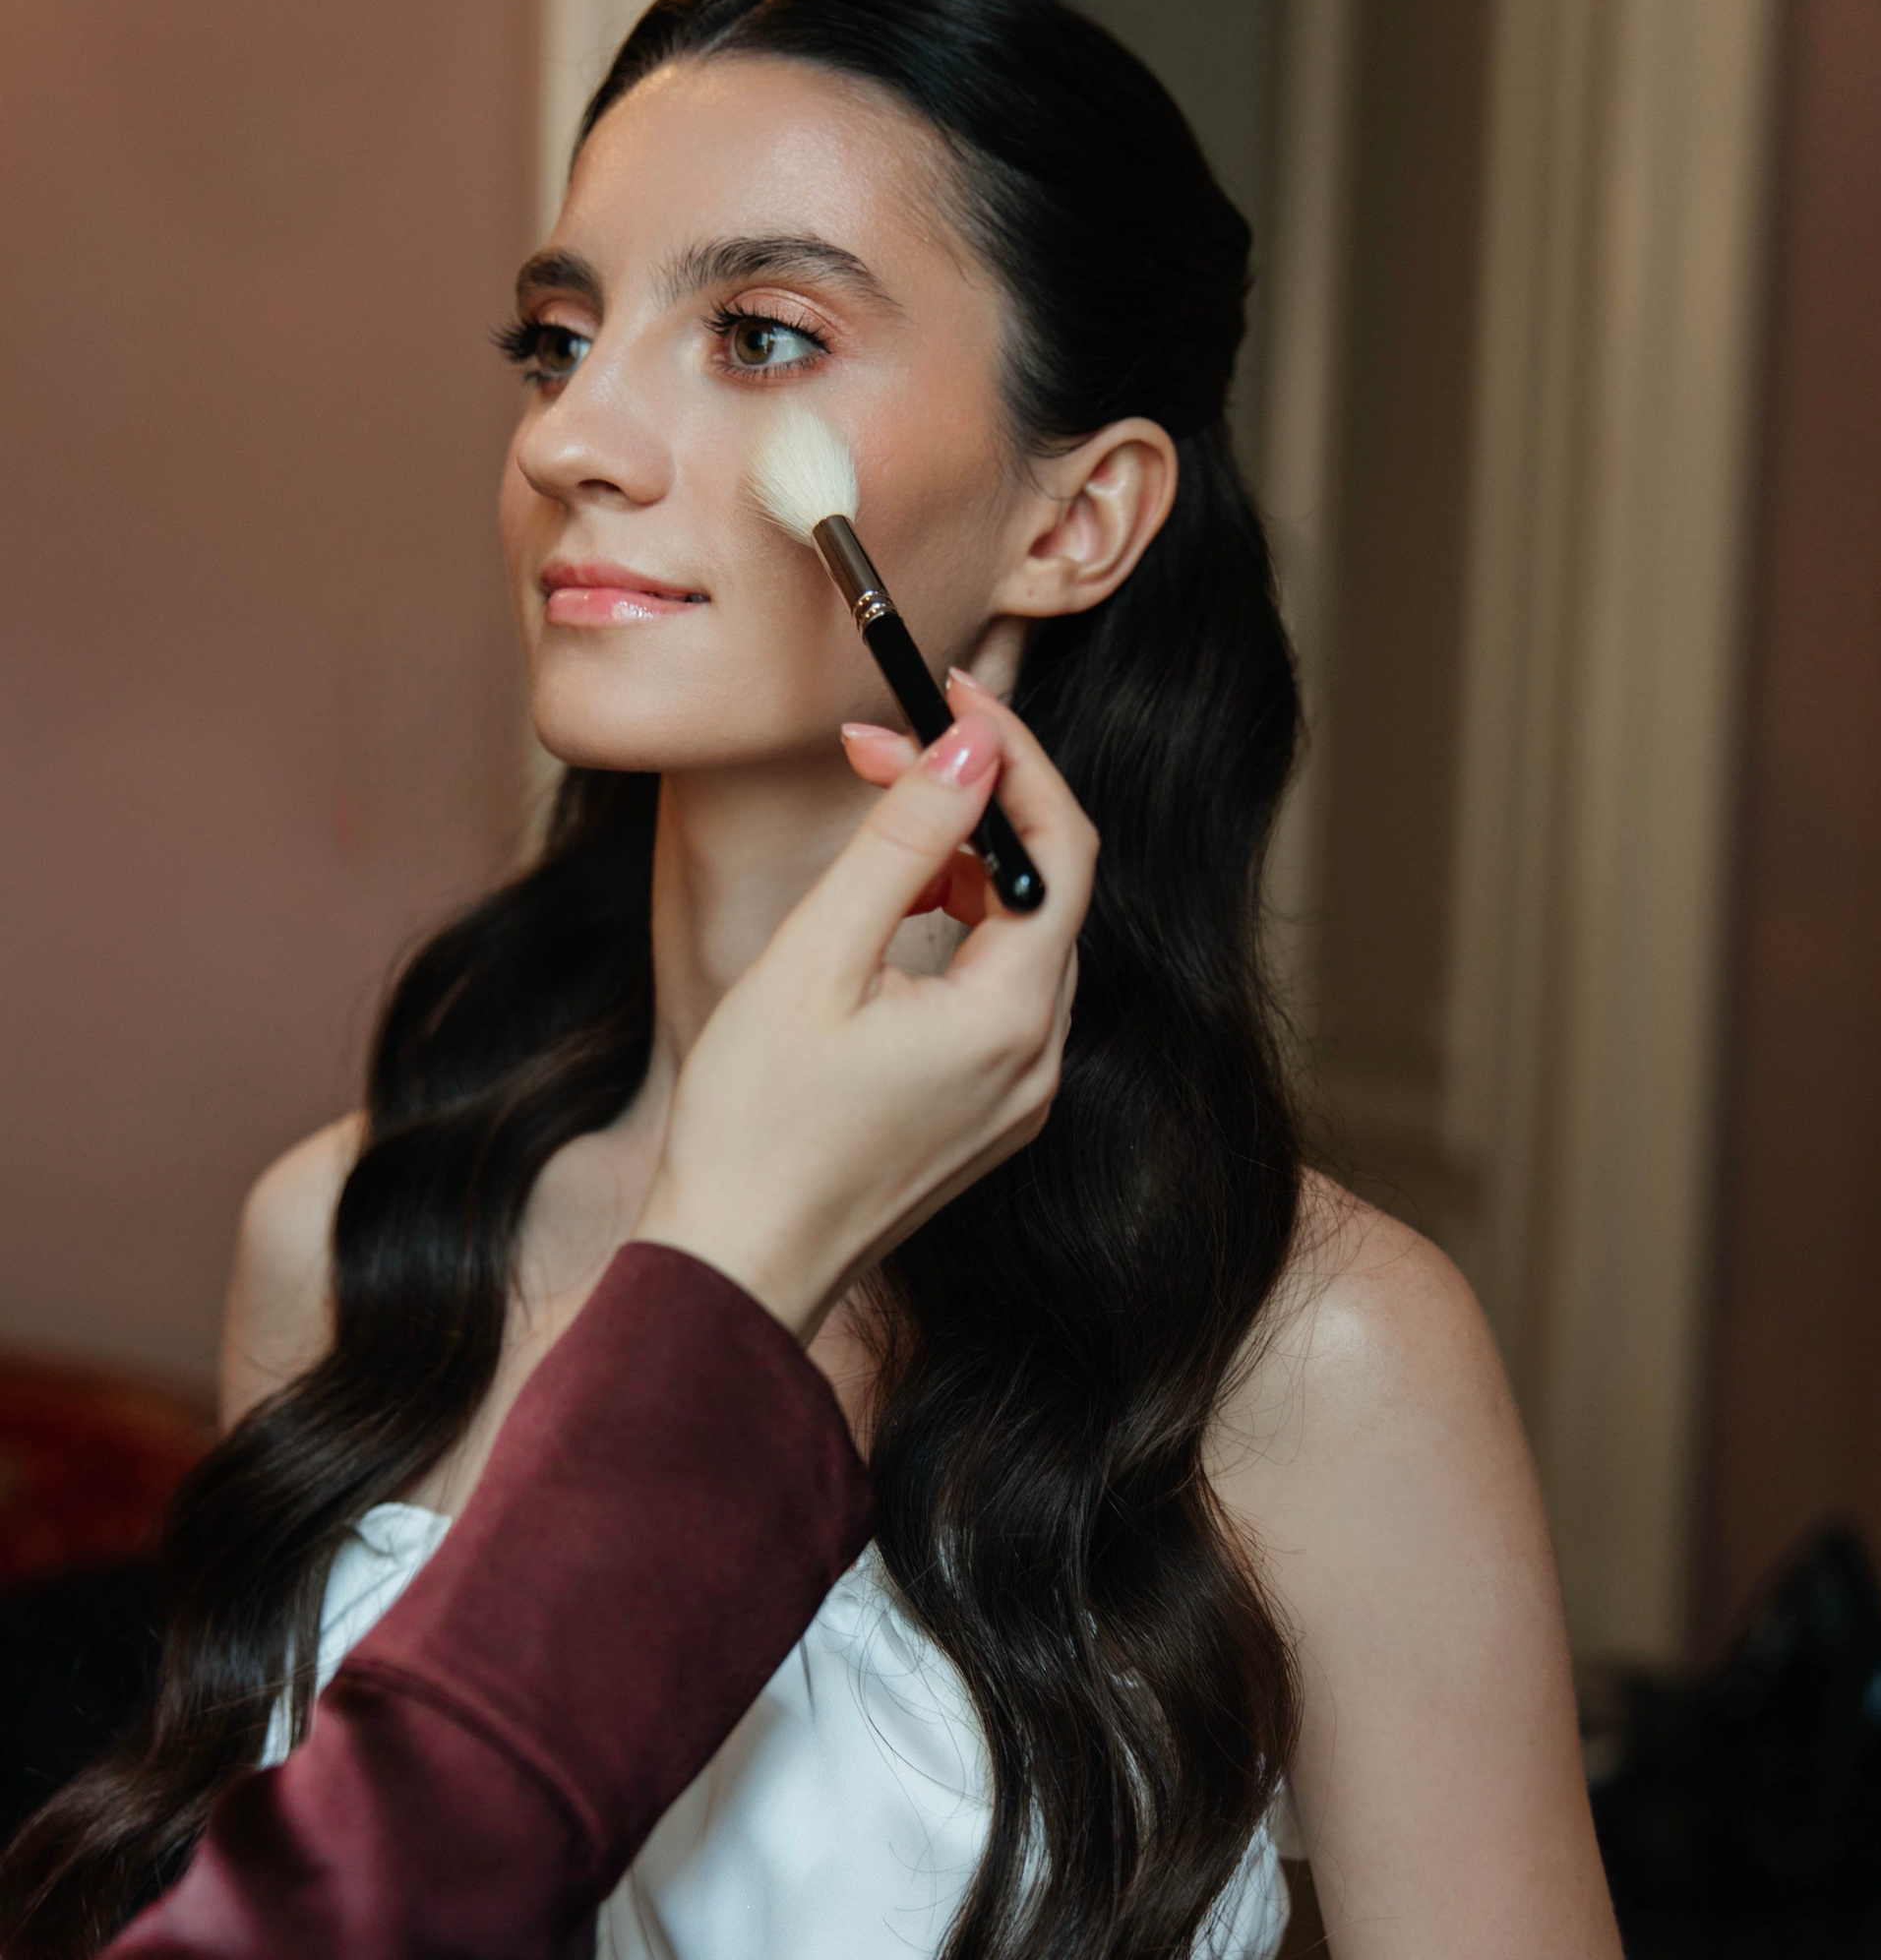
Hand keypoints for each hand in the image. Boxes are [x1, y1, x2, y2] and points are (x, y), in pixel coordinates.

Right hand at [634, 671, 1093, 1340]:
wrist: (736, 1265)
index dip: (1016, 755)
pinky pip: (1000, 998)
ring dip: (962, 870)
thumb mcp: (818, 957)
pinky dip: (957, 939)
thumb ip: (902, 840)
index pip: (1065, 845)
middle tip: (876, 752)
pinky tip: (885, 931)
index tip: (950, 695)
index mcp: (1013, 1017)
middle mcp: (1041, 1059)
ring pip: (1023, 940)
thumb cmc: (755, 1124)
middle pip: (1048, 888)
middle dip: (974, 805)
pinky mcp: (989, 1118)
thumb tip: (972, 746)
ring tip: (872, 851)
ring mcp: (1021, 1097)